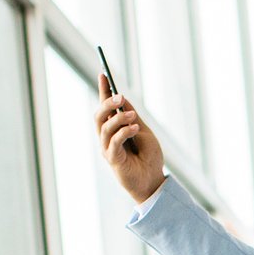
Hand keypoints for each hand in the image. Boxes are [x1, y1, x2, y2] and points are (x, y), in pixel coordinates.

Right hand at [96, 76, 165, 204]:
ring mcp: (108, 147)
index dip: (103, 90)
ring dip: (118, 119)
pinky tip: (134, 129)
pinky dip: (124, 132)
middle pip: (100, 115)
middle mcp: (107, 136)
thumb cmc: (149, 158)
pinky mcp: (112, 159)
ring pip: (104, 127)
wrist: (154, 181)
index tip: (103, 73)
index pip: (106, 106)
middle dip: (107, 103)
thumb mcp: (144, 132)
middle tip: (120, 96)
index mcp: (115, 128)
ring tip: (133, 116)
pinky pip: (114, 141)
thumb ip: (132, 117)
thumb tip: (123, 99)